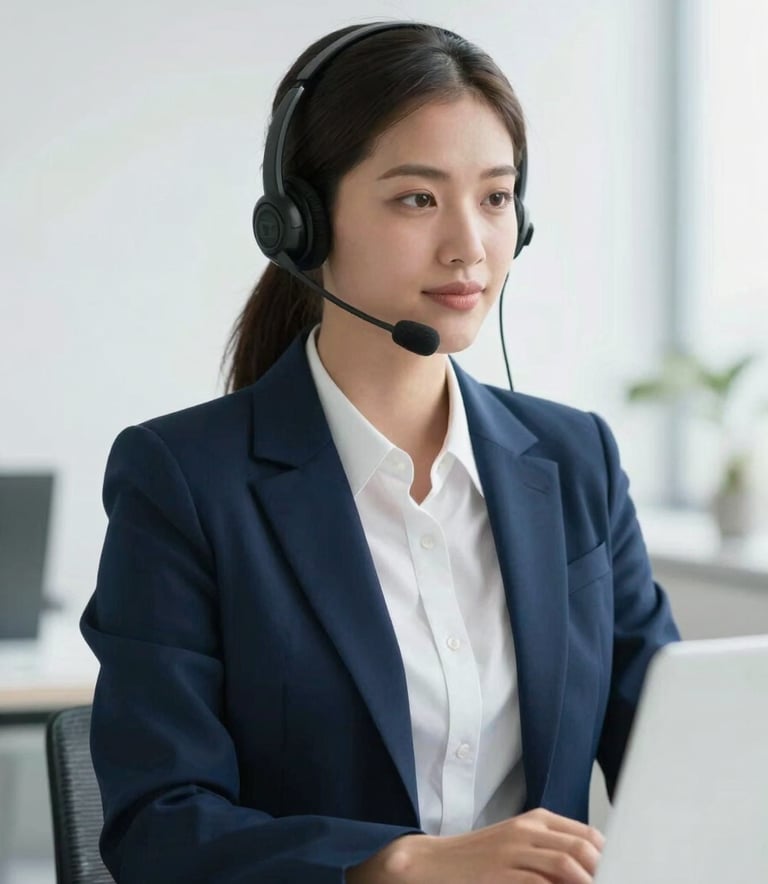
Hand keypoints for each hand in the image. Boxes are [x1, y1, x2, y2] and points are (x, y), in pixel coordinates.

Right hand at [346, 807, 603, 883]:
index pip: (589, 836)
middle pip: (583, 849)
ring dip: (589, 882)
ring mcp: (513, 853)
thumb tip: (590, 869)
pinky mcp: (500, 875)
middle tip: (621, 881)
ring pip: (567, 865)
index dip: (613, 857)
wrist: (428, 865)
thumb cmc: (476, 861)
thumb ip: (549, 854)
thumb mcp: (515, 847)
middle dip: (607, 871)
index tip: (628, 872)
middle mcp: (527, 831)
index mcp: (535, 822)